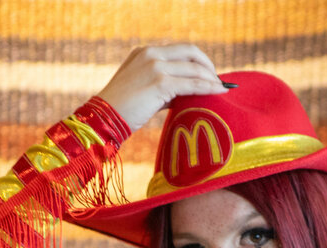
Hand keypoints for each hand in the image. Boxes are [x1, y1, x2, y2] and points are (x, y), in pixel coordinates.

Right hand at [96, 44, 227, 132]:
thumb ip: (163, 87)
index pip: (180, 50)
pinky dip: (207, 87)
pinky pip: (191, 83)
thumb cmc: (122, 111)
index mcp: (145, 52)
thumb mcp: (143, 90)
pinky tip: (218, 92)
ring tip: (222, 89)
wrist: (104, 118)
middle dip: (208, 66)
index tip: (209, 74)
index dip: (198, 61)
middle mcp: (151, 54)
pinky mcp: (160, 82)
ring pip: (193, 68)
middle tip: (219, 81)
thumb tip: (185, 94)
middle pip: (191, 52)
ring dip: (211, 78)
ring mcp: (156, 66)